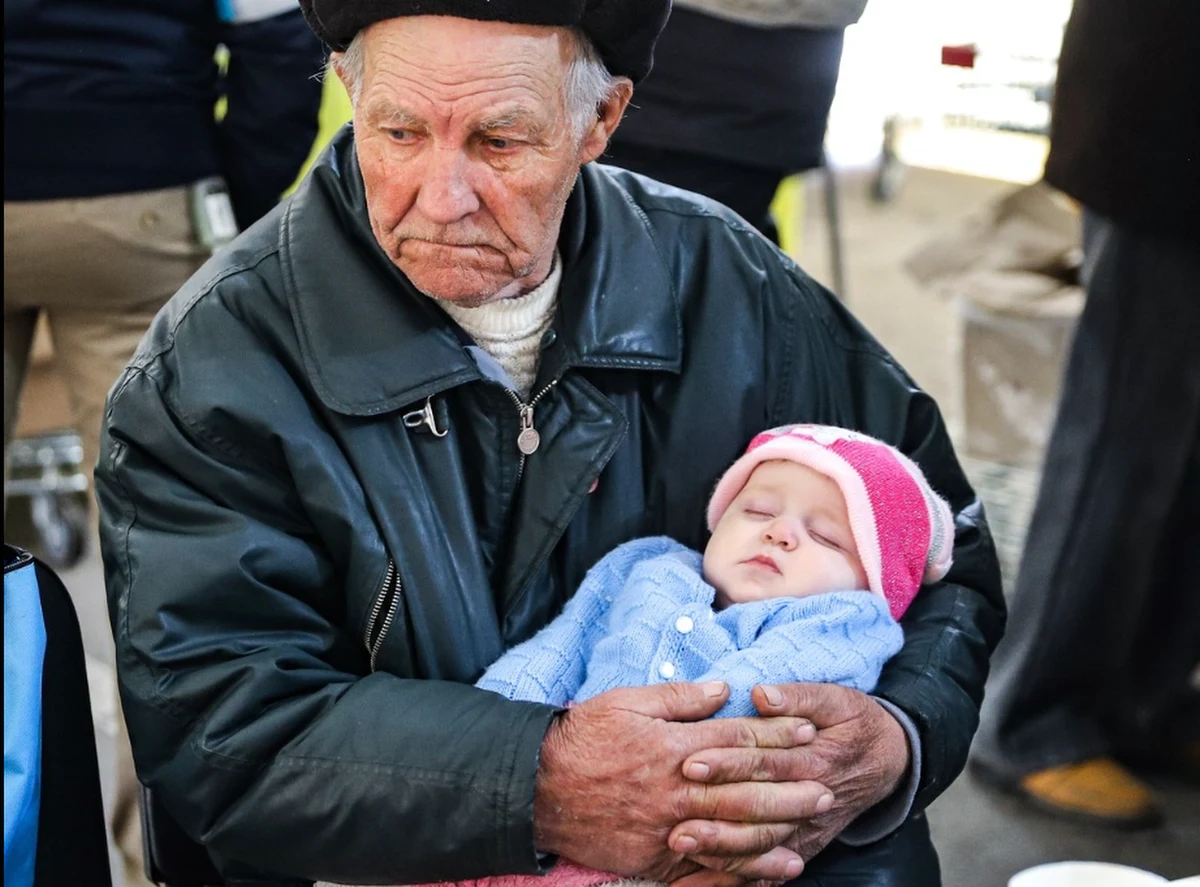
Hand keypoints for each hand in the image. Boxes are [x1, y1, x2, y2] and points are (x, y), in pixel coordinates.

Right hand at [533, 682, 827, 881]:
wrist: (535, 786)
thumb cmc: (582, 736)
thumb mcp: (626, 701)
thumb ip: (678, 697)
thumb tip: (723, 689)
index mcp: (672, 745)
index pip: (736, 738)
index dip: (775, 734)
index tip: (807, 731)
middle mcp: (676, 788)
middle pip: (744, 788)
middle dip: (789, 788)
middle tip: (826, 786)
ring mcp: (666, 828)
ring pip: (731, 832)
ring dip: (773, 832)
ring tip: (808, 831)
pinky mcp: (652, 859)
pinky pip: (703, 868)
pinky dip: (737, 872)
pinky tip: (765, 872)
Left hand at [666, 683, 909, 886]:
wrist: (886, 761)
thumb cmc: (852, 722)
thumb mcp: (834, 699)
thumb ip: (797, 696)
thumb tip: (761, 695)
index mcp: (815, 759)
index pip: (766, 762)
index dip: (729, 763)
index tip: (691, 763)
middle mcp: (810, 799)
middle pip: (759, 809)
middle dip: (715, 813)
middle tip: (676, 816)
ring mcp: (807, 827)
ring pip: (762, 845)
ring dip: (721, 849)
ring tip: (681, 846)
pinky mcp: (802, 846)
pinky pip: (769, 868)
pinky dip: (736, 878)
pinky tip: (701, 881)